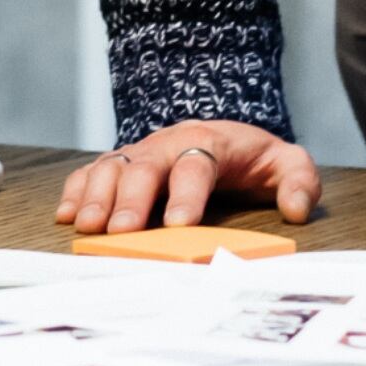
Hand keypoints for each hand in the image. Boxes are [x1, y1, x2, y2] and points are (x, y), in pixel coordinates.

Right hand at [53, 119, 319, 233]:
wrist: (222, 132)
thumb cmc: (252, 158)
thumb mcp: (286, 162)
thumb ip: (299, 181)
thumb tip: (296, 210)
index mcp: (209, 142)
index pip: (196, 165)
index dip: (186, 195)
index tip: (179, 225)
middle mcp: (168, 144)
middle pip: (144, 166)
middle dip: (131, 200)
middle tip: (122, 232)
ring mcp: (140, 151)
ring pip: (112, 166)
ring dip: (97, 196)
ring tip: (87, 227)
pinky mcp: (122, 163)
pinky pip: (93, 171)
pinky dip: (76, 190)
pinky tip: (67, 214)